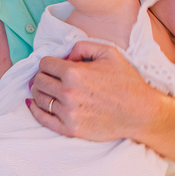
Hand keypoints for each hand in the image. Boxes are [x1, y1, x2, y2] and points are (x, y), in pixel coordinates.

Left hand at [28, 40, 159, 140]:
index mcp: (74, 73)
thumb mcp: (108, 53)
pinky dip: (35, 110)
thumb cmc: (126, 82)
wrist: (140, 112)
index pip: (44, 64)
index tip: (53, 66)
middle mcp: (67, 93)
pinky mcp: (70, 129)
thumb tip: (65, 56)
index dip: (48, 63)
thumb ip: (82, 47)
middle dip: (42, 76)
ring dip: (38, 92)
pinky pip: (42, 119)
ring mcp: (68, 113)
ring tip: (46, 89)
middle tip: (48, 77)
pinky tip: (33, 104)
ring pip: (38, 99)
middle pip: (38, 81)